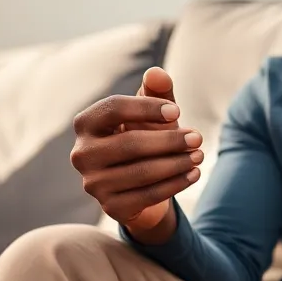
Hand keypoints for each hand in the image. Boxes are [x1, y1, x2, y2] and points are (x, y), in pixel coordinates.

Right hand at [70, 67, 203, 240]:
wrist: (139, 182)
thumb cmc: (143, 136)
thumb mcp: (152, 113)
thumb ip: (156, 91)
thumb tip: (157, 73)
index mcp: (86, 123)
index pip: (113, 108)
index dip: (147, 108)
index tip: (177, 110)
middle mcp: (82, 154)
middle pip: (130, 144)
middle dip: (169, 140)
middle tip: (198, 137)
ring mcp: (93, 183)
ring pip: (142, 172)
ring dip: (177, 163)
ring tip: (199, 155)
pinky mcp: (110, 207)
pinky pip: (148, 195)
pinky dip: (175, 184)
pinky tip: (194, 174)